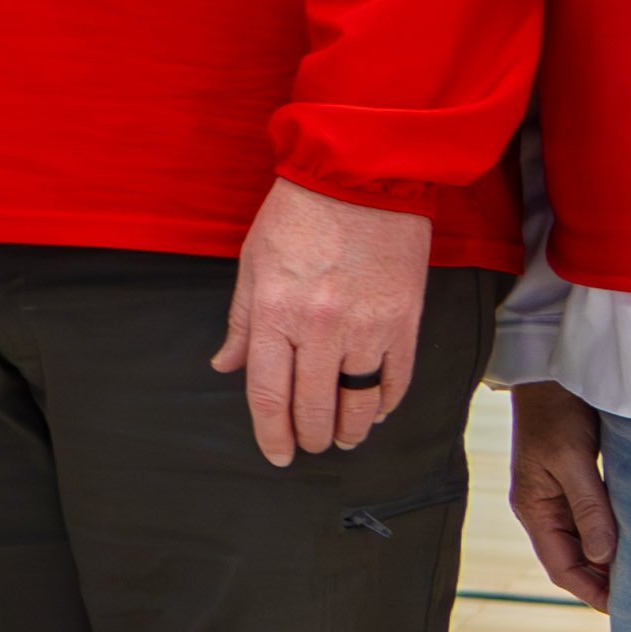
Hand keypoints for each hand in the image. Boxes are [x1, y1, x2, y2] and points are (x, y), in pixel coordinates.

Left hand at [211, 176, 433, 463]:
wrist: (360, 178)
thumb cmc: (297, 216)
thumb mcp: (253, 264)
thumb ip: (242, 323)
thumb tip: (226, 366)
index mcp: (276, 314)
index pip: (269, 395)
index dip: (271, 433)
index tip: (277, 453)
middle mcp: (320, 329)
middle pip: (314, 407)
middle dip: (310, 436)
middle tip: (310, 445)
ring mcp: (368, 328)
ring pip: (358, 403)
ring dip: (350, 430)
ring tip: (342, 438)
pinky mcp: (404, 323)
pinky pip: (396, 381)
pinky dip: (385, 404)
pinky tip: (374, 411)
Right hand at [505, 382, 617, 609]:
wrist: (552, 374)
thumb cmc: (555, 412)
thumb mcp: (572, 459)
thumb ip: (589, 507)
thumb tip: (605, 558)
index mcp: (534, 509)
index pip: (560, 567)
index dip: (591, 592)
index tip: (626, 609)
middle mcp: (544, 509)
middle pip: (573, 561)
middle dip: (603, 582)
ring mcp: (558, 498)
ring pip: (585, 544)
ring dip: (610, 561)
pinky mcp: (575, 484)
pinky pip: (594, 522)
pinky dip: (614, 537)